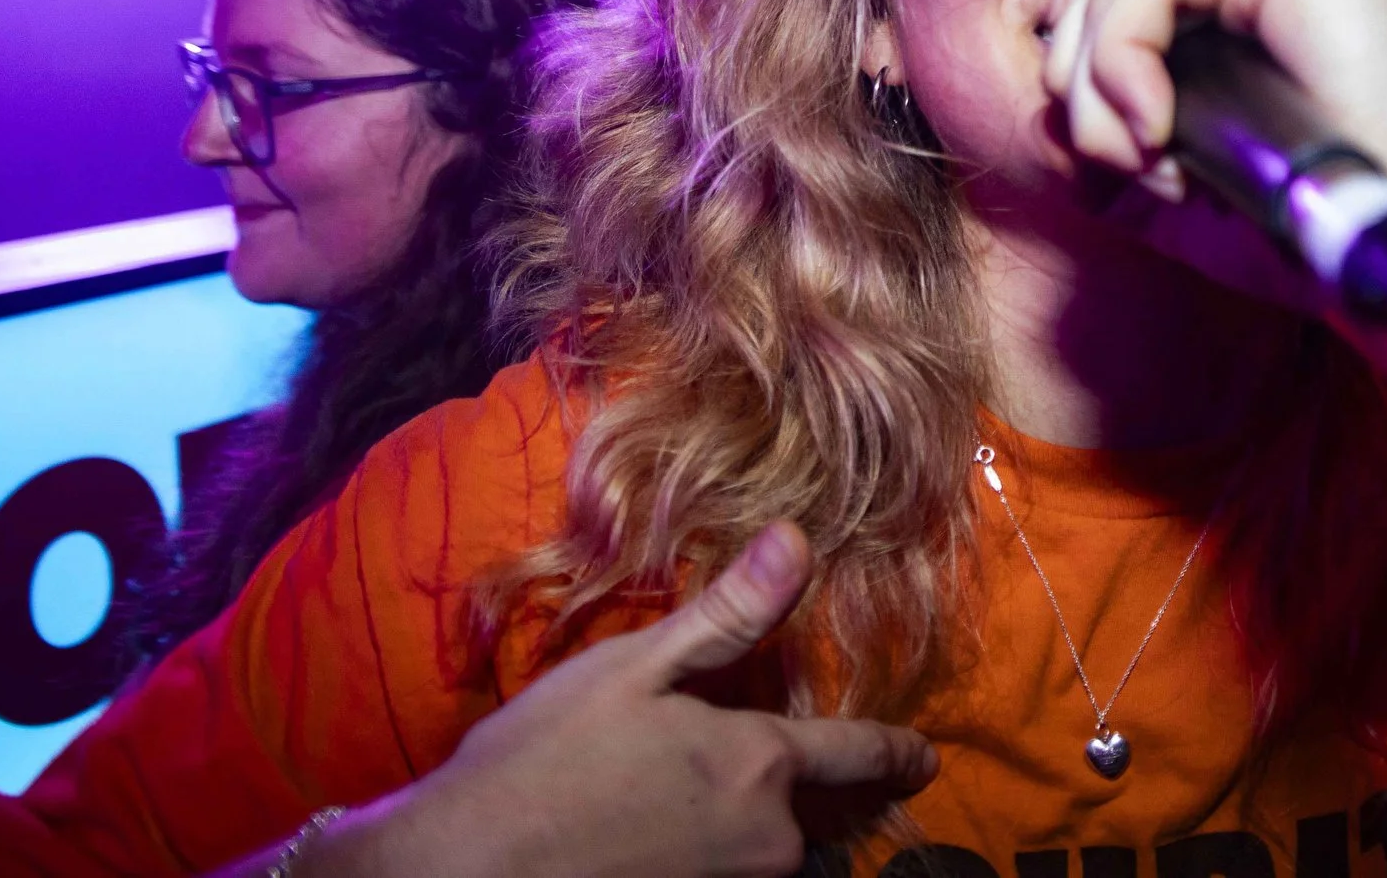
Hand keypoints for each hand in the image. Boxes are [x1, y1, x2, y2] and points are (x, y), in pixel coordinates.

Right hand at [312, 523, 934, 877]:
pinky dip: (727, 866)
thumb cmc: (538, 765)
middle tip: (811, 784)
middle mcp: (766, 843)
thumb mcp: (632, 671)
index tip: (924, 760)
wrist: (462, 874)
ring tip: (720, 815)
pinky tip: (675, 849)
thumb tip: (800, 541)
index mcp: (759, 766)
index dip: (897, 755)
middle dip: (823, 802)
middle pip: (822, 820)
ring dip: (770, 841)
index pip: (860, 757)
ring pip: (779, 864)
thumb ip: (727, 616)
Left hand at [1043, 0, 1386, 194]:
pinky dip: (1122, 55)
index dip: (1080, 24)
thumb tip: (1046, 108)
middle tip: (1107, 151)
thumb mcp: (1173, 174)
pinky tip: (1154, 130)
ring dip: (1092, 75)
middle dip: (1072, 51)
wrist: (1381, 252)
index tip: (1093, 124)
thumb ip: (1108, 129)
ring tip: (1137, 158)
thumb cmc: (1293, 227)